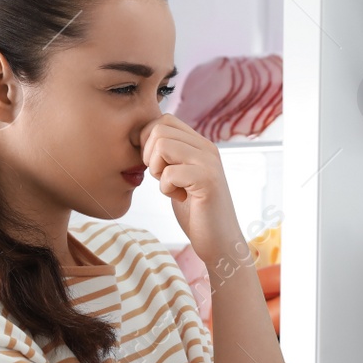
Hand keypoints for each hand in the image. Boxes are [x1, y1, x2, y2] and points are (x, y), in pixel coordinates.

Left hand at [141, 113, 244, 263]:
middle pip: (159, 128)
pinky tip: (180, 198)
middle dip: (149, 155)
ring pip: (162, 145)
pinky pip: (169, 172)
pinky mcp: (207, 181)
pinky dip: (166, 188)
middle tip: (162, 177)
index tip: (156, 166)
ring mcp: (208, 162)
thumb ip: (170, 155)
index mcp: (200, 144)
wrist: (220, 242)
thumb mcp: (180, 176)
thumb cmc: (195, 211)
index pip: (164, 119)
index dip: (148, 141)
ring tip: (172, 186)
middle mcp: (207, 147)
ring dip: (157, 170)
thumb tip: (142, 138)